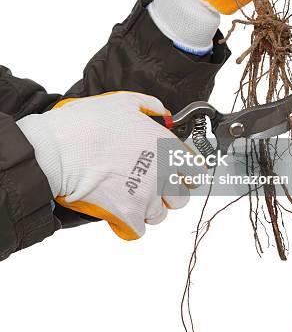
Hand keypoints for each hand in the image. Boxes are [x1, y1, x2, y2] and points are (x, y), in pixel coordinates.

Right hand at [17, 92, 196, 240]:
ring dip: (145, 209)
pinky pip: (138, 230)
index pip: (195, 171)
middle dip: (167, 195)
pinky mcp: (128, 215)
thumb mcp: (123, 101)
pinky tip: (117, 210)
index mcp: (164, 146)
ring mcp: (146, 196)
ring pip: (158, 216)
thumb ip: (150, 106)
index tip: (177, 175)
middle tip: (149, 187)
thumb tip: (162, 112)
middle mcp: (161, 172)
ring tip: (127, 196)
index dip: (185, 174)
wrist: (56, 150)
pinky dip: (128, 224)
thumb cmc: (86, 124)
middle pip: (180, 198)